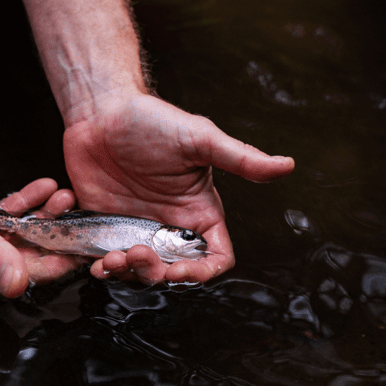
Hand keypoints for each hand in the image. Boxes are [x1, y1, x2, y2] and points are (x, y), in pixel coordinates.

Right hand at [0, 160, 79, 296]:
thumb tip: (18, 285)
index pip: (33, 274)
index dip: (63, 261)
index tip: (89, 248)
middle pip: (33, 252)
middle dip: (60, 232)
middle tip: (81, 213)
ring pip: (24, 232)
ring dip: (46, 214)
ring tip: (64, 194)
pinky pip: (9, 216)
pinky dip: (26, 202)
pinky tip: (41, 187)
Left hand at [63, 92, 293, 285]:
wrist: (101, 110)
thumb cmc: (153, 119)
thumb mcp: (200, 138)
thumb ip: (241, 158)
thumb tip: (288, 165)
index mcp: (198, 210)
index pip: (215, 256)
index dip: (202, 273)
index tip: (179, 270)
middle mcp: (170, 224)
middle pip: (175, 272)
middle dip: (158, 275)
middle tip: (137, 253)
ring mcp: (137, 228)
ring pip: (141, 273)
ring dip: (129, 276)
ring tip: (112, 259)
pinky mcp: (106, 228)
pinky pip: (107, 263)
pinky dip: (104, 271)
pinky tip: (97, 263)